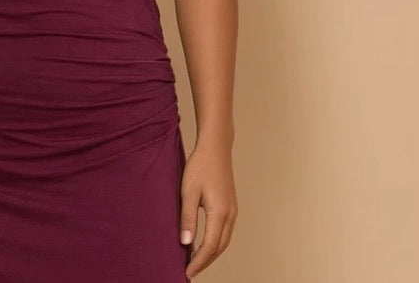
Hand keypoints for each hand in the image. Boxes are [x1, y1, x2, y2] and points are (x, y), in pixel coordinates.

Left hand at [179, 141, 237, 278]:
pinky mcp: (231, 206)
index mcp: (220, 212)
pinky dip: (216, 242)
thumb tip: (186, 243)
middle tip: (190, 271)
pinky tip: (204, 243)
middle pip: (219, 247)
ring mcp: (233, 211)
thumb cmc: (200, 166)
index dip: (199, 261)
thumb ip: (187, 218)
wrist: (215, 148)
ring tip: (196, 261)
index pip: (210, 246)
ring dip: (211, 253)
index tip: (188, 273)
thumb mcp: (188, 191)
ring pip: (224, 241)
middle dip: (206, 261)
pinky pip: (225, 231)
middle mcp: (230, 215)